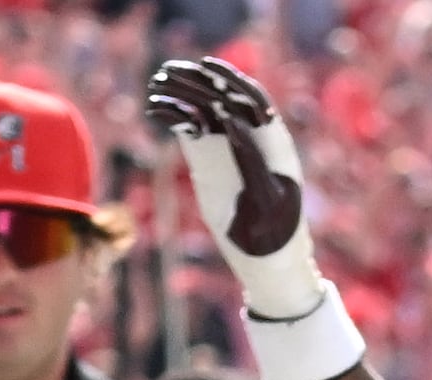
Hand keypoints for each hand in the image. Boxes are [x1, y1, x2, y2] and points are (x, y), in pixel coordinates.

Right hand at [145, 58, 314, 308]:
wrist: (266, 260)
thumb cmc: (275, 234)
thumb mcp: (265, 198)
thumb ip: (248, 158)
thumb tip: (229, 118)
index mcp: (274, 143)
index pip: (253, 99)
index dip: (231, 79)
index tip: (208, 67)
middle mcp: (249, 140)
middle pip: (224, 99)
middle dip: (198, 82)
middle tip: (170, 70)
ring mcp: (227, 149)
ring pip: (204, 111)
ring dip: (182, 94)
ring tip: (157, 83)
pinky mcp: (209, 162)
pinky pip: (190, 131)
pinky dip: (174, 117)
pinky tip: (156, 109)